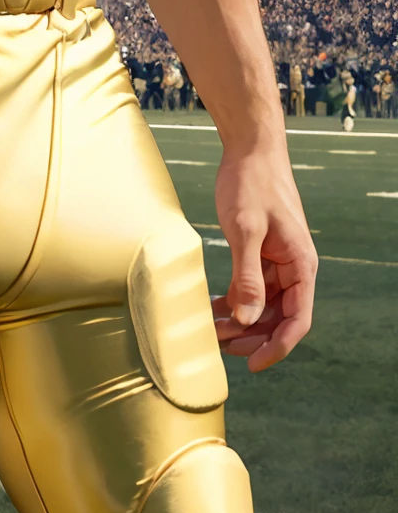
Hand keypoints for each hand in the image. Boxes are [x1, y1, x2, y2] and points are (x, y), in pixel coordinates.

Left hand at [212, 144, 316, 371]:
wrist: (249, 147)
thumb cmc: (251, 183)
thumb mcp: (245, 229)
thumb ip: (246, 276)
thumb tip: (247, 320)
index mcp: (301, 265)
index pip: (297, 320)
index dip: (277, 347)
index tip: (253, 365)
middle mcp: (294, 267)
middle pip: (278, 317)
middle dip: (252, 336)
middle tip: (220, 347)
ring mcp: (277, 260)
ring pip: (263, 304)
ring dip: (240, 321)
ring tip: (211, 331)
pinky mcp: (261, 251)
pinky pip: (251, 286)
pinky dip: (234, 299)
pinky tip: (212, 307)